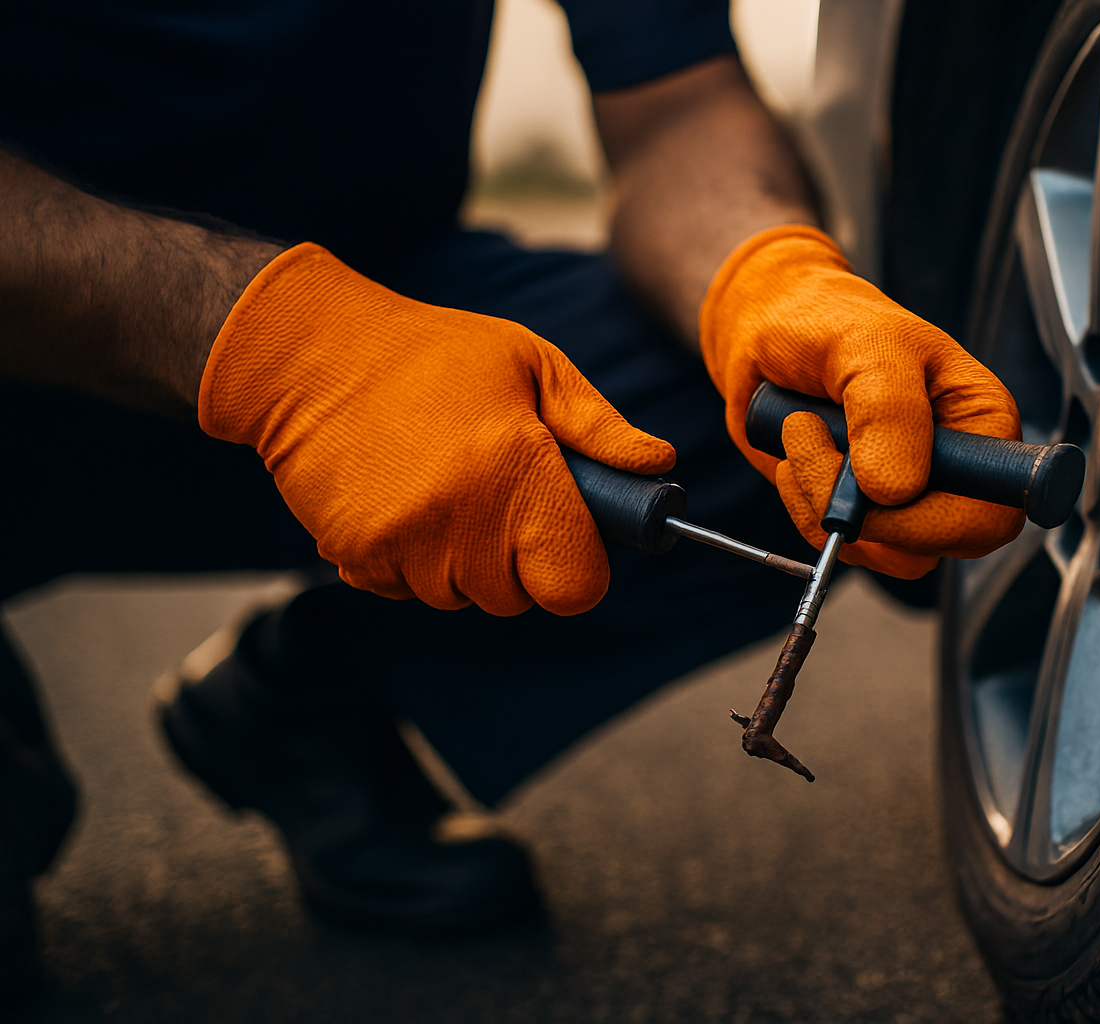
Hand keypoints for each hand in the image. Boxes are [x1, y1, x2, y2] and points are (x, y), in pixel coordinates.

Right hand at [198, 243, 674, 615]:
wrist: (308, 354)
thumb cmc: (434, 355)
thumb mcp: (532, 365)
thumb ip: (599, 426)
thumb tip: (659, 468)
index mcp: (518, 471)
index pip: (576, 586)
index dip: (579, 564)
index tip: (566, 529)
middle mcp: (462, 518)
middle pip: (519, 598)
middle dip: (520, 559)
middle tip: (497, 492)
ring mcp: (403, 543)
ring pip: (461, 598)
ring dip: (463, 562)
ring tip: (444, 488)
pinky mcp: (354, 555)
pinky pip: (405, 591)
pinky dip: (410, 562)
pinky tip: (401, 500)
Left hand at [698, 225, 1023, 577]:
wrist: (773, 330)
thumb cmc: (831, 320)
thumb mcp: (866, 343)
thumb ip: (888, 410)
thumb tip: (896, 490)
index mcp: (982, 424)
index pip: (993, 512)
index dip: (934, 522)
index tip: (873, 487)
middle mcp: (955, 470)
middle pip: (938, 545)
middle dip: (866, 512)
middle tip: (814, 442)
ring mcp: (909, 498)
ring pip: (885, 552)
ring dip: (821, 504)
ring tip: (801, 434)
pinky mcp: (864, 513)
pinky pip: (843, 545)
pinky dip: (805, 509)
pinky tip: (795, 458)